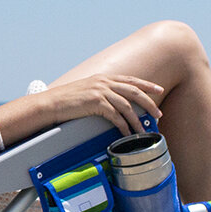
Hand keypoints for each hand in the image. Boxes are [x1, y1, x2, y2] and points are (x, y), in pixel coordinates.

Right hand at [45, 74, 163, 136]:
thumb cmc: (67, 99)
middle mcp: (104, 82)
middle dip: (149, 103)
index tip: (159, 89)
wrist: (52, 102)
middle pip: (134, 91)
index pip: (131, 80)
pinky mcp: (96, 103)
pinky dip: (124, 126)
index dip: (147, 85)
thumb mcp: (87, 90)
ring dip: (137, 120)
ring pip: (127, 106)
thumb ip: (101, 92)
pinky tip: (127, 133)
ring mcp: (100, 92)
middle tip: (158, 114)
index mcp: (104, 78)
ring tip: (143, 130)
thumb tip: (114, 102)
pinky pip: (116, 116)